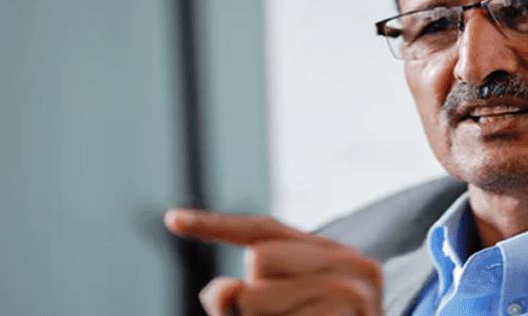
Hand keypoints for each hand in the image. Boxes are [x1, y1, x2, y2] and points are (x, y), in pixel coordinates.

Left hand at [164, 209, 383, 315]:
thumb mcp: (274, 314)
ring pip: (258, 299)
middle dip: (250, 300)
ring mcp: (356, 288)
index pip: (264, 230)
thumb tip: (224, 289)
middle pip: (258, 260)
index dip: (215, 226)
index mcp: (330, 253)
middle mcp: (350, 260)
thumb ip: (240, 300)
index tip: (172, 220)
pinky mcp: (354, 311)